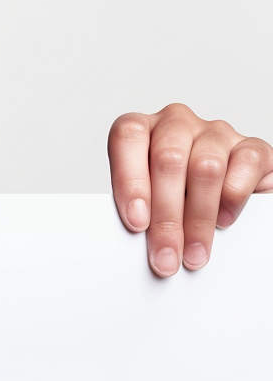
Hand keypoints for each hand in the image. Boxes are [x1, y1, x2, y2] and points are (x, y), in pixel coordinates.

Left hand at [109, 104, 272, 276]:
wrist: (224, 198)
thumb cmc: (175, 198)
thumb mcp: (149, 201)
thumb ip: (139, 209)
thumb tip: (138, 240)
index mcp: (143, 130)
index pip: (127, 135)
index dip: (130, 179)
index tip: (136, 223)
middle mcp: (177, 124)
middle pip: (169, 159)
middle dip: (166, 217)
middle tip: (166, 257)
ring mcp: (216, 132)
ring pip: (206, 167)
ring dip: (198, 219)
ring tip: (194, 253)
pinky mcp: (253, 147)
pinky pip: (245, 165)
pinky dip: (233, 199)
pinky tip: (224, 220)